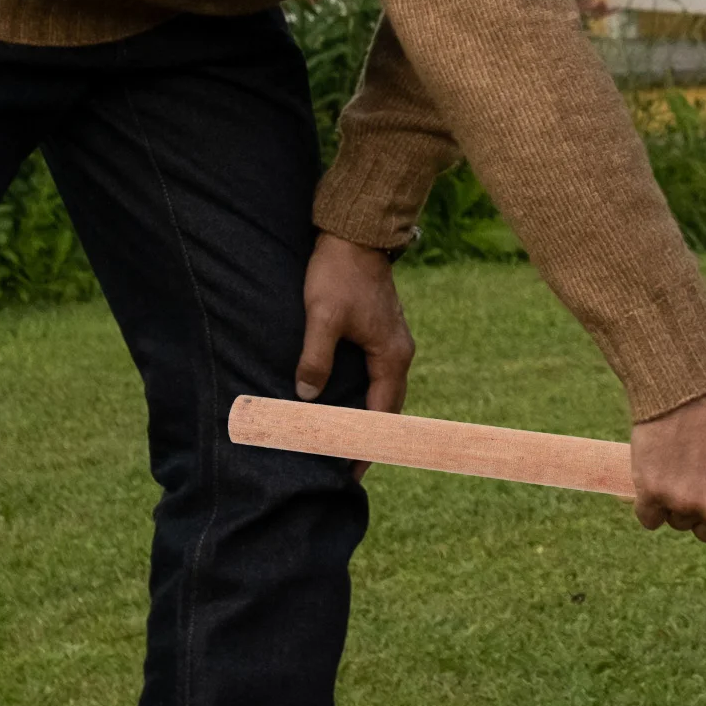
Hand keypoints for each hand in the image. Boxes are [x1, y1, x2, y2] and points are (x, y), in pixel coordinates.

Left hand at [296, 233, 413, 473]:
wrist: (355, 235)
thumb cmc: (339, 273)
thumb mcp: (322, 317)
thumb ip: (315, 358)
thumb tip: (307, 396)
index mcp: (391, 355)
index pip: (381, 414)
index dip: (366, 443)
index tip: (351, 471)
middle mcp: (398, 352)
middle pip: (387, 407)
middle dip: (370, 437)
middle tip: (347, 466)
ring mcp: (392, 342)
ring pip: (383, 391)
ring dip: (367, 417)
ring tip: (346, 440)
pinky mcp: (381, 332)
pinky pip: (377, 375)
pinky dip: (365, 395)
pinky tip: (347, 401)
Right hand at [630, 380, 705, 555]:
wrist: (692, 385)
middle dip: (705, 511)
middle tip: (702, 474)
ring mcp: (685, 504)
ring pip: (677, 522)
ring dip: (678, 502)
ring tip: (682, 464)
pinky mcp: (652, 493)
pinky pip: (649, 517)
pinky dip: (650, 501)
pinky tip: (659, 474)